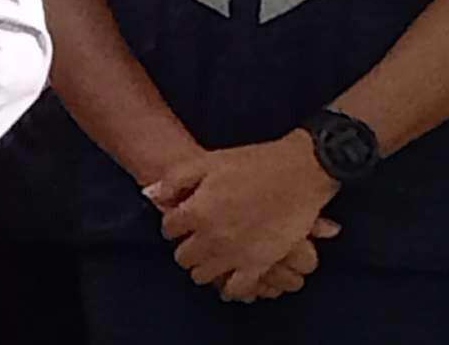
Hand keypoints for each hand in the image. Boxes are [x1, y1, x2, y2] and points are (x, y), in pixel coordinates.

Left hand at [147, 133, 340, 301]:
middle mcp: (212, 237)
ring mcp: (236, 253)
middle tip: (194, 240)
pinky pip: (237, 288)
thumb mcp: (207, 162)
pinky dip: (230, 287)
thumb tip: (150, 194)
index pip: (169, 228)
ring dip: (203, 267)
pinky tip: (229, 281)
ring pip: (204, 275)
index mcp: (197, 211)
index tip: (181, 220)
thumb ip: (174, 180)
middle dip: (185, 247)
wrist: (298, 172)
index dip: (173, 223)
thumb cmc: (252, 163)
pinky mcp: (260, 264)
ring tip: (210, 258)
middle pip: (183, 256)